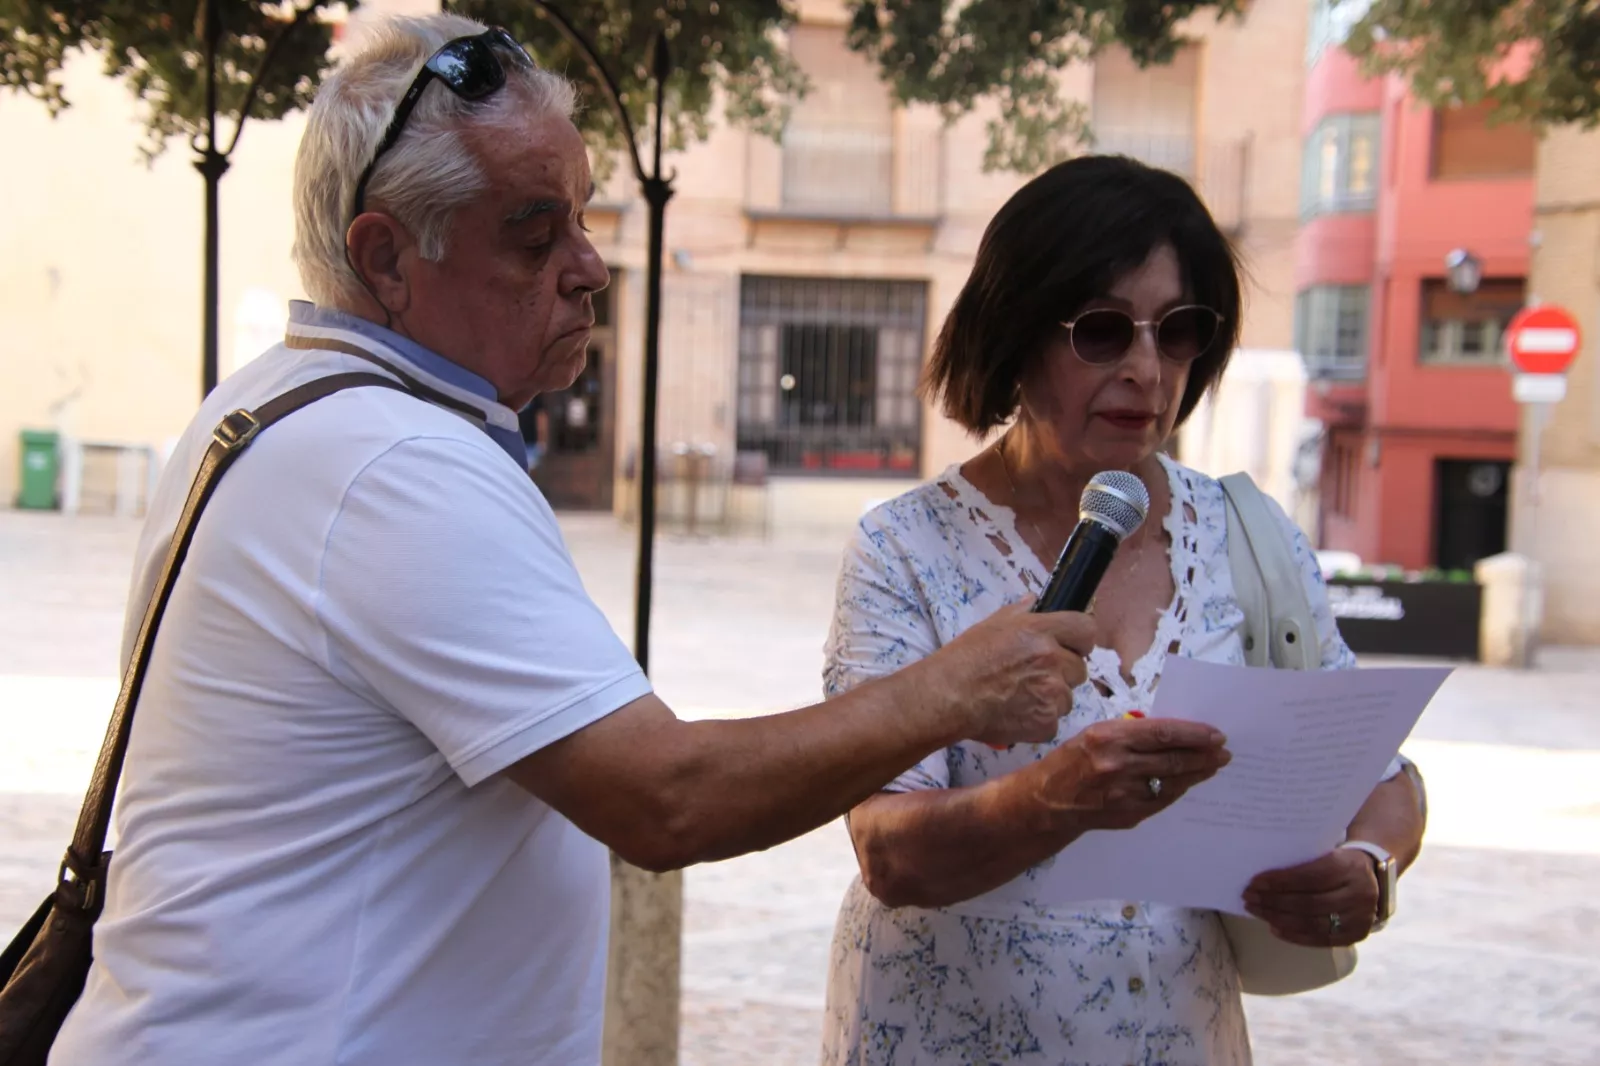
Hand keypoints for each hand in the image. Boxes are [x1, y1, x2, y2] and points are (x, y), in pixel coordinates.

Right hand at [925, 600, 1096, 746]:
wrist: (949, 697)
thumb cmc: (964, 658)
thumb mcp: (991, 624)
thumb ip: (1019, 612)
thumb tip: (1034, 601)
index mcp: (1041, 631)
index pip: (1086, 631)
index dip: (1080, 641)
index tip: (1070, 647)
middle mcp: (1053, 660)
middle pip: (1080, 669)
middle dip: (1063, 673)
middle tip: (1035, 677)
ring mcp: (1052, 693)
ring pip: (1067, 698)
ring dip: (1051, 699)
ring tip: (1021, 698)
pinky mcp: (1046, 723)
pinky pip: (1053, 723)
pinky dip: (1038, 721)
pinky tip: (1016, 716)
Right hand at [1023, 717, 1231, 830]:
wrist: (1047, 802)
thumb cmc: (1070, 761)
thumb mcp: (1095, 734)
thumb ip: (1132, 733)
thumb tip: (1173, 733)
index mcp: (1108, 738)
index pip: (1163, 733)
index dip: (1194, 733)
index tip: (1215, 733)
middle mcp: (1118, 766)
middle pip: (1174, 759)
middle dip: (1204, 755)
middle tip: (1223, 751)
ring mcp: (1125, 794)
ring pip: (1173, 782)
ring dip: (1198, 774)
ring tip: (1213, 766)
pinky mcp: (1130, 815)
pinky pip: (1163, 799)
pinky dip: (1179, 789)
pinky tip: (1188, 782)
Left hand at [1242, 848, 1379, 947]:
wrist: (1374, 875)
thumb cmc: (1338, 860)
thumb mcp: (1327, 851)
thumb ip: (1302, 861)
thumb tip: (1261, 876)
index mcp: (1350, 866)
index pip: (1309, 877)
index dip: (1279, 881)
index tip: (1254, 882)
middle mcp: (1359, 894)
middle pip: (1309, 903)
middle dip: (1274, 901)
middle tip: (1249, 898)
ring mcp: (1361, 917)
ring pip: (1312, 923)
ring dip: (1279, 919)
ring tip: (1257, 912)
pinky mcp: (1357, 935)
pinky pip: (1321, 939)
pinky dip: (1294, 935)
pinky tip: (1274, 927)